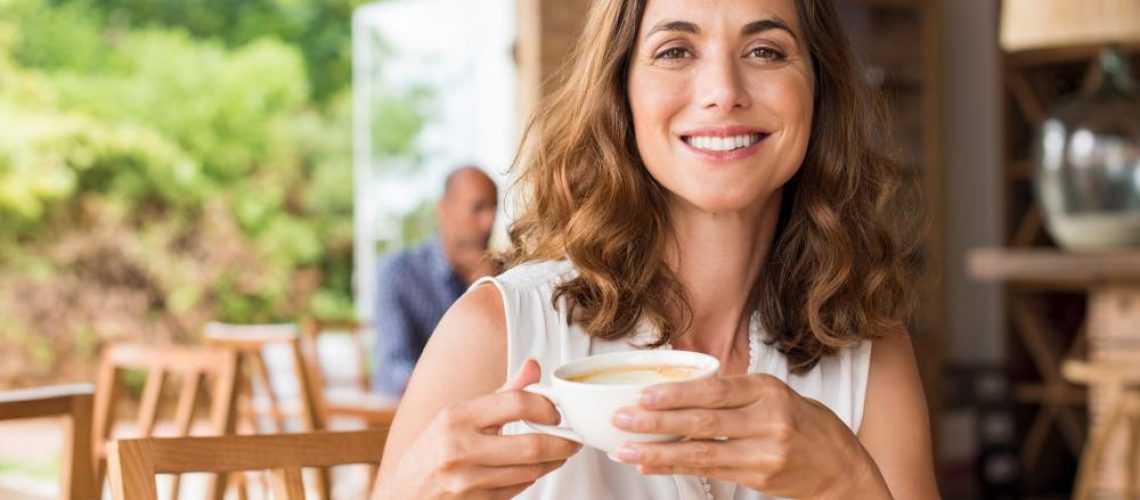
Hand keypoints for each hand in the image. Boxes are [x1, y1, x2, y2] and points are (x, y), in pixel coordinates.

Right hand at [377, 359, 580, 499]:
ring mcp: (468, 482)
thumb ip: (502, 393)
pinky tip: (536, 468)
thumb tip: (534, 365)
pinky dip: (532, 477)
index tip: (556, 412)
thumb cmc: (431, 450)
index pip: (515, 403)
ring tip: (561, 451)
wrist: (401, 495)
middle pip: (531, 445)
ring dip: (553, 462)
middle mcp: (460, 449)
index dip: (546, 407)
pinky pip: (518, 489)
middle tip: (573, 438)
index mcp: (455, 418)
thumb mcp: (457, 415)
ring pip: (530, 471)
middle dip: (562, 442)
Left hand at [611, 374, 890, 498]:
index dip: (677, 394)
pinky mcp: (758, 477)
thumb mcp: (774, 394)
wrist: (840, 467)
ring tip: (626, 450)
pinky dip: (677, 467)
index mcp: (767, 390)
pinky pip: (709, 470)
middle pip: (703, 421)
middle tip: (623, 420)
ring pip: (701, 451)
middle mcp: (768, 420)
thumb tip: (677, 391)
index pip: (715, 391)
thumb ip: (733, 392)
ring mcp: (764, 452)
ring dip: (659, 452)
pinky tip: (652, 465)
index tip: (644, 395)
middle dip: (657, 422)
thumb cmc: (803, 424)